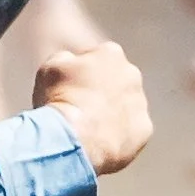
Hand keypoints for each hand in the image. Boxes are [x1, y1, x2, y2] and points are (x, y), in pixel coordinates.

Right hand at [34, 41, 151, 175]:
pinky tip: (100, 142)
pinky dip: (118, 135)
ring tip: (88, 128)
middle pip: (116, 80)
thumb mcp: (51, 67)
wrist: (76, 137)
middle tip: (81, 107)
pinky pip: (131, 130)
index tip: (69, 86)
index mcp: (110, 53)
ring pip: (125, 106)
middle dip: (102, 91)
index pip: (97, 57)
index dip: (81, 72)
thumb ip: (65, 58)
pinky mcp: (144, 129)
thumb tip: (72, 61)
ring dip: (111, 113)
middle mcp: (132, 74)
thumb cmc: (61, 98)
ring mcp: (140, 102)